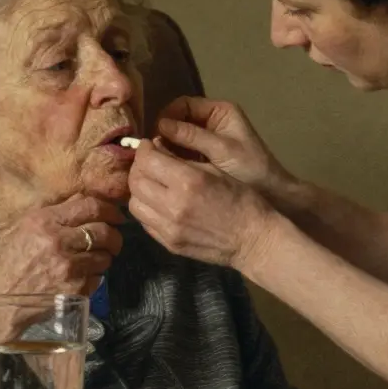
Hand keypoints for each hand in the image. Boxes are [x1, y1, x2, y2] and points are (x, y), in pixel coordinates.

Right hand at [0, 194, 123, 301]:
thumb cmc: (3, 265)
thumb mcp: (20, 230)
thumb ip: (52, 214)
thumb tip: (81, 200)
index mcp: (44, 221)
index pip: (90, 206)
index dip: (110, 210)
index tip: (116, 216)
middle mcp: (58, 241)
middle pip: (104, 231)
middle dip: (114, 235)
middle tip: (113, 241)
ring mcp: (69, 267)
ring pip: (105, 256)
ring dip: (104, 258)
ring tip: (92, 261)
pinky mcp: (75, 290)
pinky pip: (98, 278)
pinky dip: (94, 278)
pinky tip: (80, 278)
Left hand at [128, 141, 278, 272]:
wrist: (253, 239)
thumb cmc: (241, 199)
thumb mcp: (215, 171)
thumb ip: (183, 160)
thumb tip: (157, 149)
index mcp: (188, 182)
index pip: (147, 160)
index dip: (144, 149)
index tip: (149, 145)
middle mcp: (173, 206)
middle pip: (135, 182)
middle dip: (138, 167)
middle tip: (148, 162)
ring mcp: (169, 228)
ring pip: (134, 204)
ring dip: (139, 190)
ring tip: (152, 183)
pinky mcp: (169, 243)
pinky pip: (144, 222)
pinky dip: (146, 209)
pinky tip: (158, 203)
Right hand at [156, 96, 294, 196]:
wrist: (272, 195)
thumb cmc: (252, 169)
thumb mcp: (222, 150)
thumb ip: (193, 136)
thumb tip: (160, 126)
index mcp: (220, 112)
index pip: (184, 104)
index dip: (167, 116)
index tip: (155, 133)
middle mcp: (211, 121)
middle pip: (177, 120)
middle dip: (164, 133)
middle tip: (150, 150)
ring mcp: (206, 140)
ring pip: (177, 138)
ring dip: (166, 148)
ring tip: (154, 162)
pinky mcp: (203, 157)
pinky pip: (182, 153)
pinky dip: (173, 160)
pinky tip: (164, 170)